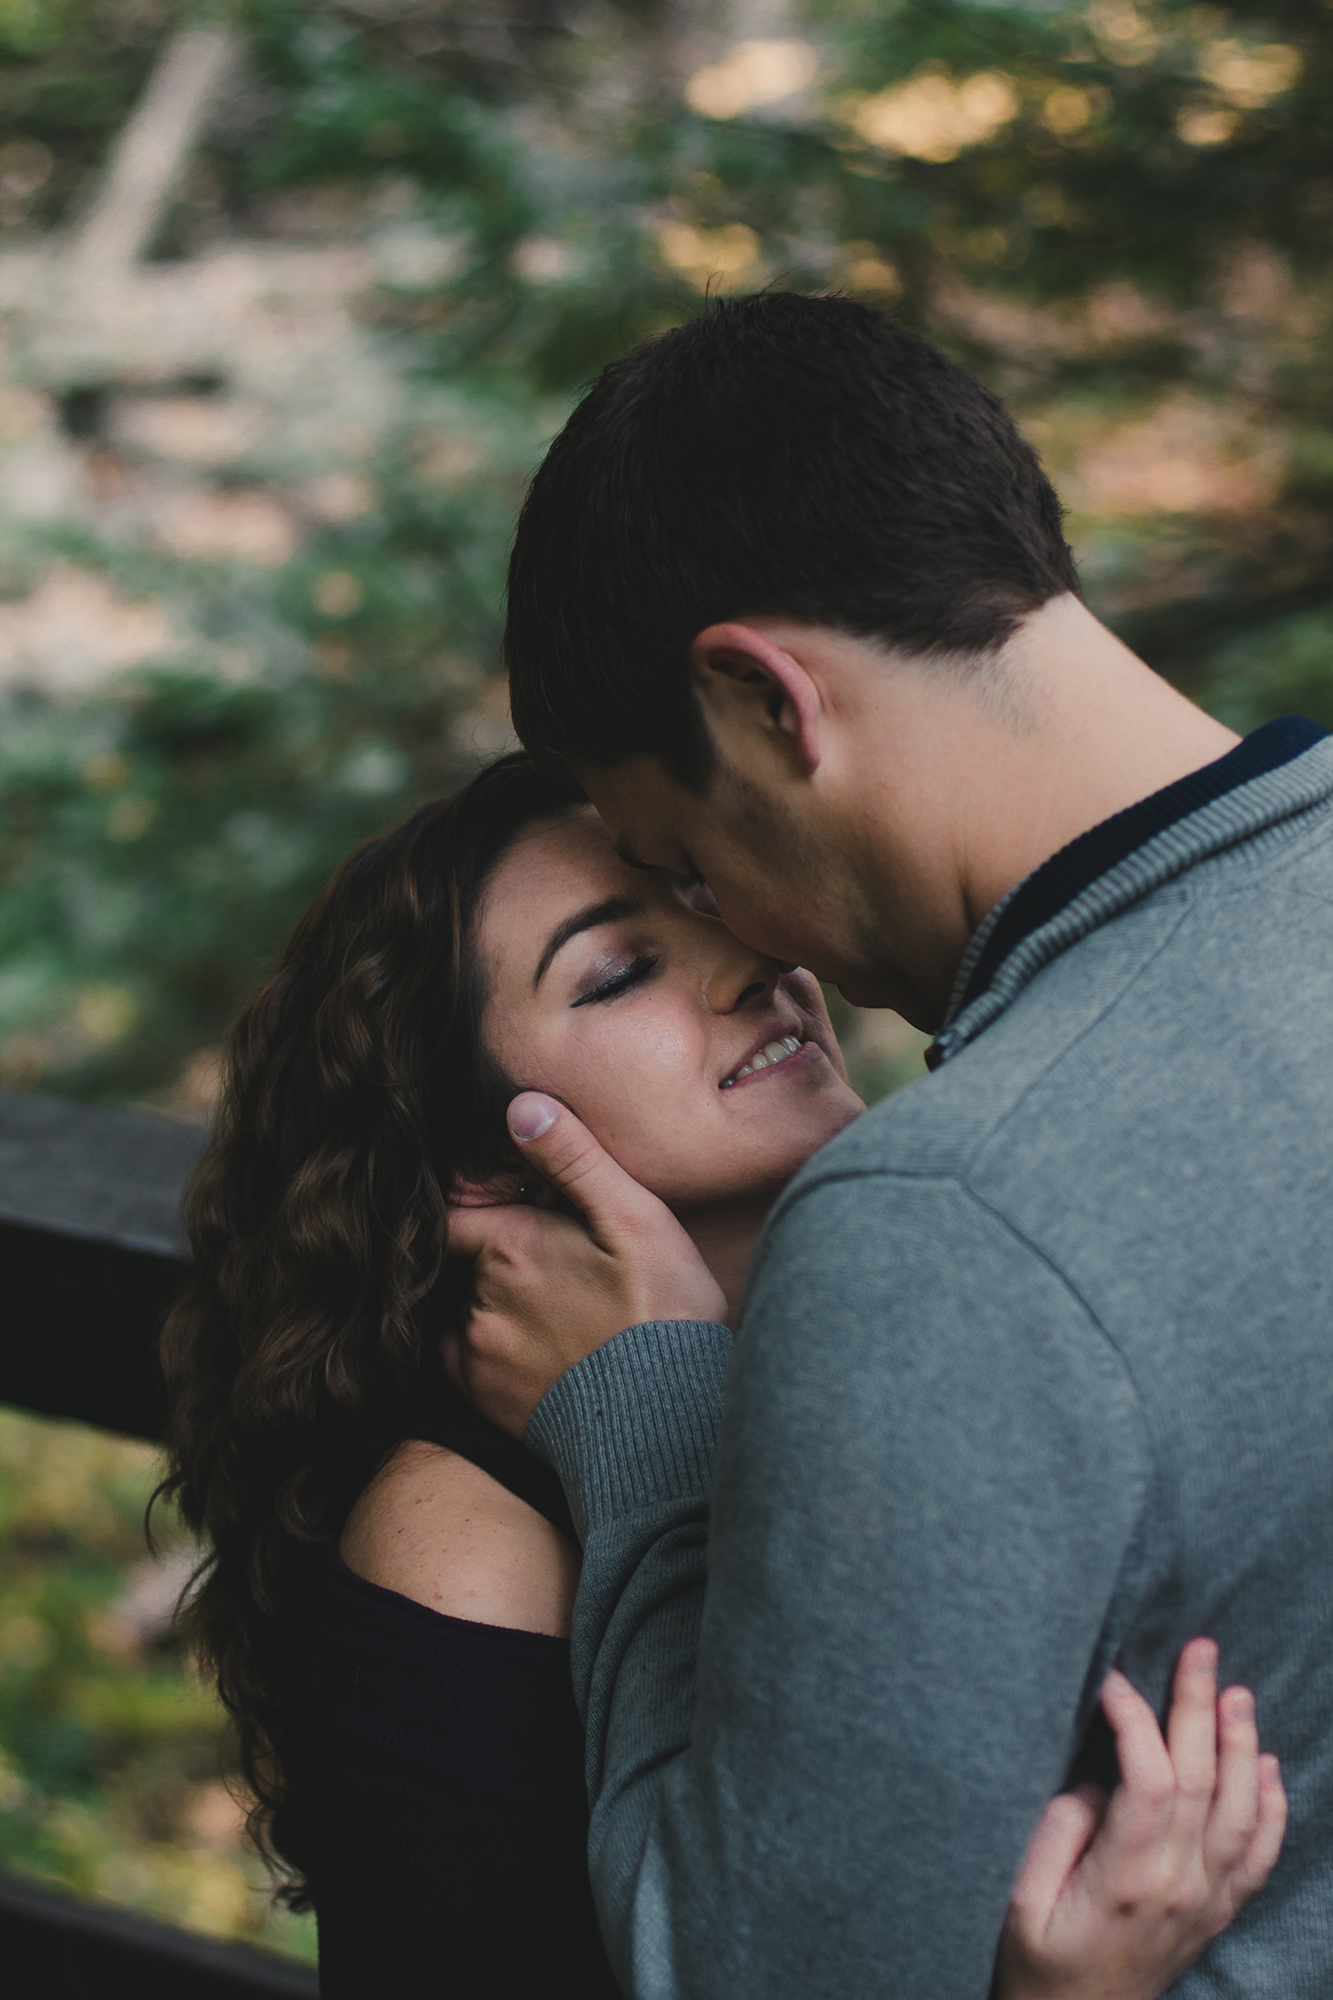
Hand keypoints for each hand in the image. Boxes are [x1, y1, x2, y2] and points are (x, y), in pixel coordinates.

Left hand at [443, 1093, 726, 1435]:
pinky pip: (467, 1360)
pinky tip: (545, 1358)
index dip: (481, 1211)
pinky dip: (493, 1354)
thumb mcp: (637, 1222)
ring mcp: (477, 1352)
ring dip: (501, 1309)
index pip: (458, 1214)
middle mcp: (481, 1297)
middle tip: (563, 1280)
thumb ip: (575, 1161)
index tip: (514, 1222)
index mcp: (512, 1245)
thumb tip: (520, 1108)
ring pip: (472, 1311)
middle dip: (503, 1263)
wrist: (665, 1426)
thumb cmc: (661, 1316)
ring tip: (564, 1323)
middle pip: (470, 1263)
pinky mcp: (482, 1399)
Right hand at [996, 1638, 1286, 1999]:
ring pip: (1243, 1812)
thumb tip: (1097, 1784)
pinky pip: (1260, 1856)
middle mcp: (1179, 1887)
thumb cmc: (1036, 1962)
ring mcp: (1206, 1901)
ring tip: (1236, 1691)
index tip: (1111, 1678)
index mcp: (1127, 1879)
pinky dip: (1273, 1808)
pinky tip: (1269, 1765)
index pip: (1151, 1779)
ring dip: (1243, 1746)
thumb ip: (1058, 1833)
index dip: (1136, 1719)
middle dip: (1199, 1706)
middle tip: (1199, 1647)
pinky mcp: (1216, 1913)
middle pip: (1204, 1781)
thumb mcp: (1020, 1899)